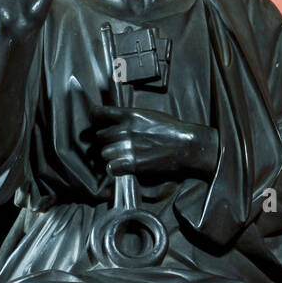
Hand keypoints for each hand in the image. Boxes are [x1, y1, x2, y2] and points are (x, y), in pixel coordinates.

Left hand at [88, 104, 218, 179]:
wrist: (186, 145)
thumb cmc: (171, 130)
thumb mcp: (149, 115)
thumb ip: (130, 117)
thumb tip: (115, 120)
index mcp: (130, 115)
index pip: (99, 114)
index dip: (95, 119)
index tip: (95, 123)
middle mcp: (126, 129)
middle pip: (100, 137)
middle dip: (105, 142)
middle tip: (114, 146)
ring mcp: (128, 147)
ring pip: (104, 153)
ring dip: (110, 157)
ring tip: (121, 158)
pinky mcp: (133, 163)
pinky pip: (111, 167)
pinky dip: (114, 169)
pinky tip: (121, 168)